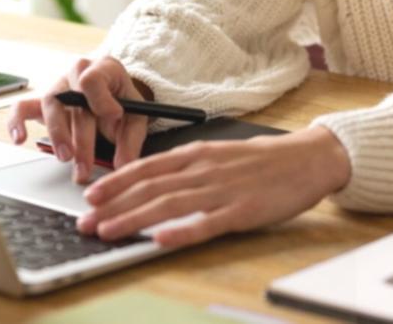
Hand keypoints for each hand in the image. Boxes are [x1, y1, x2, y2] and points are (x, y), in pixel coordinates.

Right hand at [7, 55, 149, 182]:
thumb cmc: (122, 103)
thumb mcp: (136, 117)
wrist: (111, 95)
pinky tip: (20, 140)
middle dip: (80, 135)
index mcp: (104, 69)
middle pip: (72, 99)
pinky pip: (22, 107)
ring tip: (65, 158)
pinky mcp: (41, 102)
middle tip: (85, 163)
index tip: (113, 117)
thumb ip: (131, 140)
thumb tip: (124, 165)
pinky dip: (17, 122)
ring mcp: (57, 87)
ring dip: (57, 133)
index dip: (101, 98)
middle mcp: (77, 73)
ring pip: (50, 104)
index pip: (93, 77)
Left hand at [75, 125, 351, 246]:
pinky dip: (181, 231)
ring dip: (134, 219)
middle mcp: (203, 169)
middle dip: (114, 206)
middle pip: (150, 188)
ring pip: (169, 205)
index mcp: (197, 153)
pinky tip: (160, 239)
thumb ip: (187, 167)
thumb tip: (151, 181)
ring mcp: (222, 190)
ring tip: (108, 232)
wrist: (306, 158)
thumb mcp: (218, 154)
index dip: (115, 181)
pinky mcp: (241, 211)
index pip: (147, 167)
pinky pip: (206, 223)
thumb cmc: (260, 160)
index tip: (91, 195)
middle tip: (85, 222)